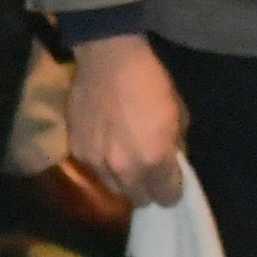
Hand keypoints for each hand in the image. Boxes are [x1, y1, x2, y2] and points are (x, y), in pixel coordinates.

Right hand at [70, 33, 185, 207]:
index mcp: (155, 160)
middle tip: (148, 169)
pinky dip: (102, 162)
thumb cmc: (150, 80)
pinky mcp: (77, 150)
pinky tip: (105, 143)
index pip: (167, 197)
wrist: (108, 57)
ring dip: (123, 179)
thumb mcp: (179, 112)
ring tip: (124, 158)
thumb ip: (176, 146)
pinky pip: (94, 169)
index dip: (172, 189)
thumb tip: (172, 162)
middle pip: (139, 199)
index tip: (171, 179)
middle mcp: (125, 169)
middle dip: (147, 188)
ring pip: (114, 188)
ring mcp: (97, 162)